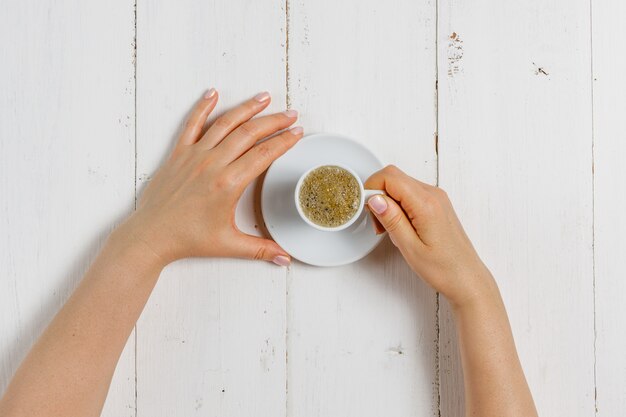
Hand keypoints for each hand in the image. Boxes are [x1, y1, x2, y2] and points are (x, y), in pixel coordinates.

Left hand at [119, 89, 302, 266]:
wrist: (151, 235)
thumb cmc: (187, 239)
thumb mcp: (229, 245)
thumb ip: (261, 250)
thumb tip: (285, 258)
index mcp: (228, 184)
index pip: (264, 155)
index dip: (284, 142)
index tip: (297, 133)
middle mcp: (213, 164)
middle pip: (250, 133)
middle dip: (274, 121)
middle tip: (290, 114)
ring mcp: (194, 155)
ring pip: (225, 123)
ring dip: (247, 108)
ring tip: (264, 97)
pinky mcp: (178, 153)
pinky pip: (192, 124)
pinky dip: (202, 107)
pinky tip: (212, 93)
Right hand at [365, 166, 493, 306]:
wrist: (467, 279)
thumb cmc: (443, 269)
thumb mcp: (410, 247)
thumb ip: (391, 219)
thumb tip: (374, 198)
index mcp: (426, 203)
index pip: (390, 177)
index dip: (372, 189)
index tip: (368, 210)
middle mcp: (433, 195)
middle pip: (394, 178)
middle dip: (378, 196)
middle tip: (379, 224)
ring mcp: (436, 198)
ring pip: (400, 185)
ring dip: (388, 203)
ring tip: (390, 230)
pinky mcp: (436, 204)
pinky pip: (410, 194)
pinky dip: (398, 206)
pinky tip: (400, 227)